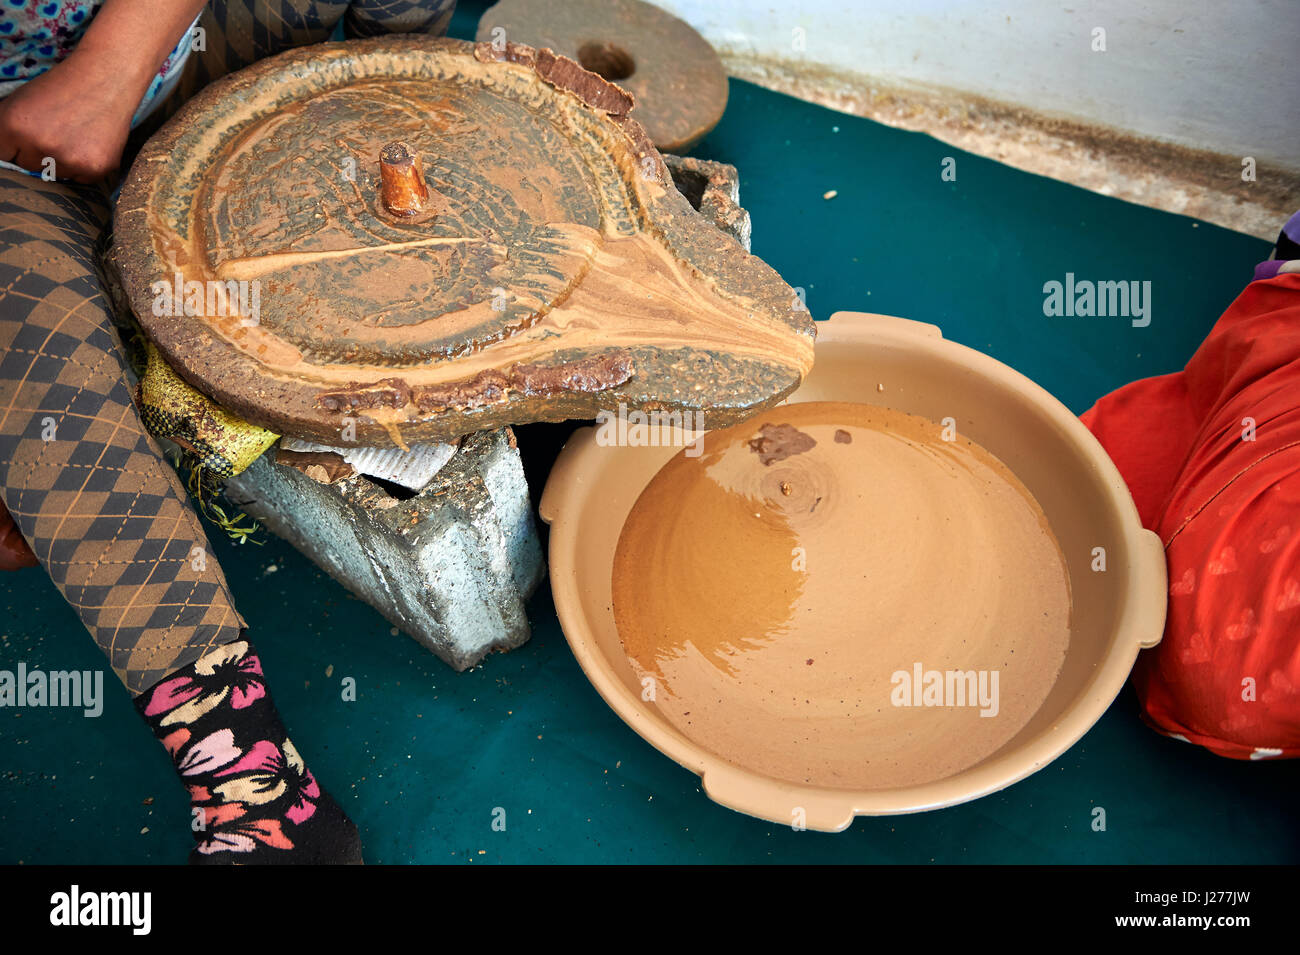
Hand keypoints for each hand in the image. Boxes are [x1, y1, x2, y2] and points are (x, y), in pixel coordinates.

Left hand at [0, 48, 136, 182]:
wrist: (105, 79)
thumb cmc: (60, 88)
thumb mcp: (20, 101)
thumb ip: (5, 130)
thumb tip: (5, 154)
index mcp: (14, 125)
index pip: (2, 156)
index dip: (15, 146)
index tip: (28, 136)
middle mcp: (40, 145)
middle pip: (29, 168)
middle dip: (38, 154)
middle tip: (56, 130)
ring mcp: (69, 159)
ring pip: (56, 174)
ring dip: (62, 161)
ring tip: (75, 135)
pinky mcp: (94, 169)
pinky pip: (80, 179)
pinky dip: (84, 166)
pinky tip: (90, 144)